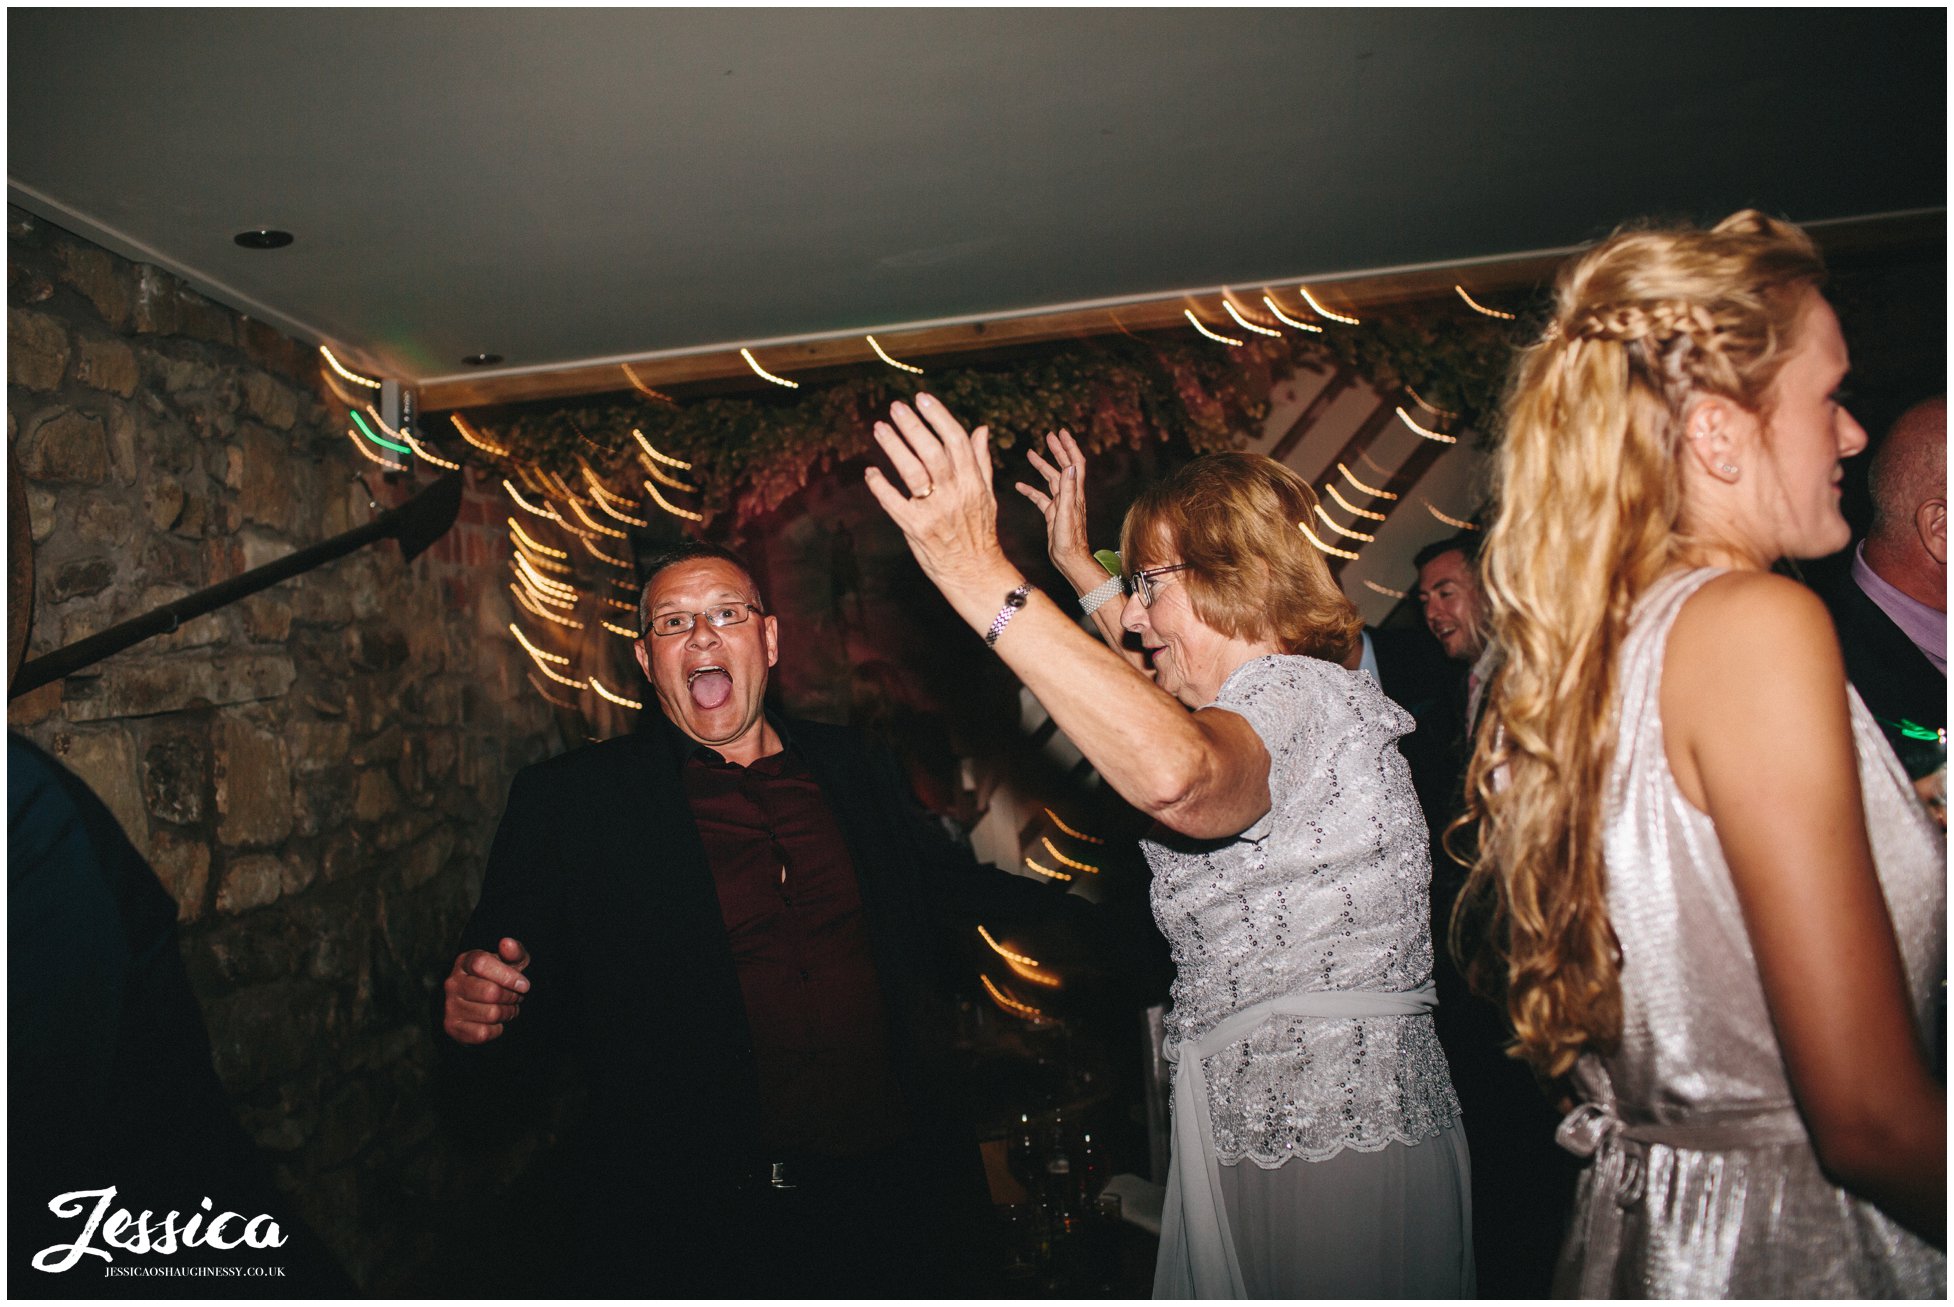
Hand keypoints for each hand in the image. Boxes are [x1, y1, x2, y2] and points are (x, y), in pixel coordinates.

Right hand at [442, 937, 530, 1044]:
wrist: (480, 1005)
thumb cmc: (499, 979)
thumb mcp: (511, 962)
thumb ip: (514, 952)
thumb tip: (506, 943)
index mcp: (465, 961)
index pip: (482, 964)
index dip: (508, 976)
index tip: (524, 985)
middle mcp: (452, 982)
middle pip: (491, 992)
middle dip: (512, 997)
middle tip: (516, 997)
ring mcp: (450, 1005)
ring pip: (491, 1014)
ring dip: (507, 1013)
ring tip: (508, 1008)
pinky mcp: (452, 1027)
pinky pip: (483, 1033)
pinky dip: (497, 1029)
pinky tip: (495, 1022)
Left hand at [864, 395, 1009, 587]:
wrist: (975, 572)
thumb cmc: (979, 531)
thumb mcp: (987, 494)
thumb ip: (981, 460)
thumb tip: (980, 428)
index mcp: (973, 482)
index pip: (956, 440)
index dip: (939, 417)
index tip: (922, 398)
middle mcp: (955, 493)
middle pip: (932, 451)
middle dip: (913, 426)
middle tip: (896, 407)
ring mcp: (935, 511)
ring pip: (912, 471)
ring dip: (894, 447)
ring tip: (880, 428)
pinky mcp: (916, 528)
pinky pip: (893, 502)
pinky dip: (880, 485)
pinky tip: (871, 471)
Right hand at [1014, 429, 1101, 587]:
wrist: (1070, 560)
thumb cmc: (1070, 541)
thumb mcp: (1066, 513)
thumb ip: (1067, 490)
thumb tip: (1069, 466)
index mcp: (1075, 493)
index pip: (1075, 463)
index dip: (1070, 446)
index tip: (1061, 432)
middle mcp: (1069, 496)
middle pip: (1064, 467)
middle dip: (1057, 450)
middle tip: (1048, 435)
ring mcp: (1061, 504)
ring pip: (1051, 480)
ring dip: (1042, 466)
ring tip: (1030, 453)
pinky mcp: (1053, 514)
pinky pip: (1041, 498)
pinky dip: (1031, 490)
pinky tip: (1020, 486)